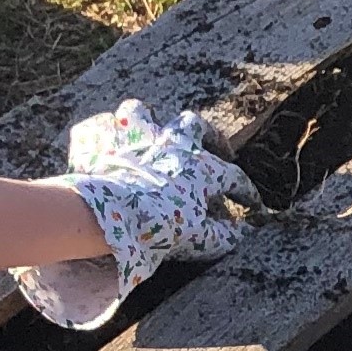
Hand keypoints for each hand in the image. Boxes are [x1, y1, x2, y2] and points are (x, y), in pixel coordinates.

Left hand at [13, 102, 257, 330]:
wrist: (107, 215)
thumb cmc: (156, 227)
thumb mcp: (196, 239)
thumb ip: (222, 235)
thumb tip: (243, 234)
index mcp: (200, 169)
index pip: (232, 178)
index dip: (246, 192)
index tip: (252, 203)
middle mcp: (171, 144)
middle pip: (194, 126)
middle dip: (207, 135)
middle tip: (212, 148)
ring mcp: (135, 138)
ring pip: (142, 111)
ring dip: (146, 120)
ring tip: (149, 134)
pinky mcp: (101, 141)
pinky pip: (99, 126)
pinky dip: (102, 133)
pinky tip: (103, 143)